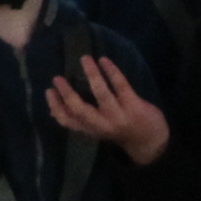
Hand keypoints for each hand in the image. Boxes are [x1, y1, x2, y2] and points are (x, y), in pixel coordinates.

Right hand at [46, 54, 171, 164]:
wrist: (152, 142)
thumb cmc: (120, 131)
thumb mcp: (98, 130)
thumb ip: (80, 120)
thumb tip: (55, 108)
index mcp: (91, 130)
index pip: (67, 121)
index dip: (56, 106)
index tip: (49, 91)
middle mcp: (102, 124)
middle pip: (80, 110)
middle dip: (67, 93)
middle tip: (58, 77)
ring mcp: (118, 115)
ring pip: (101, 93)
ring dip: (92, 74)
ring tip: (84, 58)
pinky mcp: (133, 105)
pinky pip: (121, 85)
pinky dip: (111, 71)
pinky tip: (104, 60)